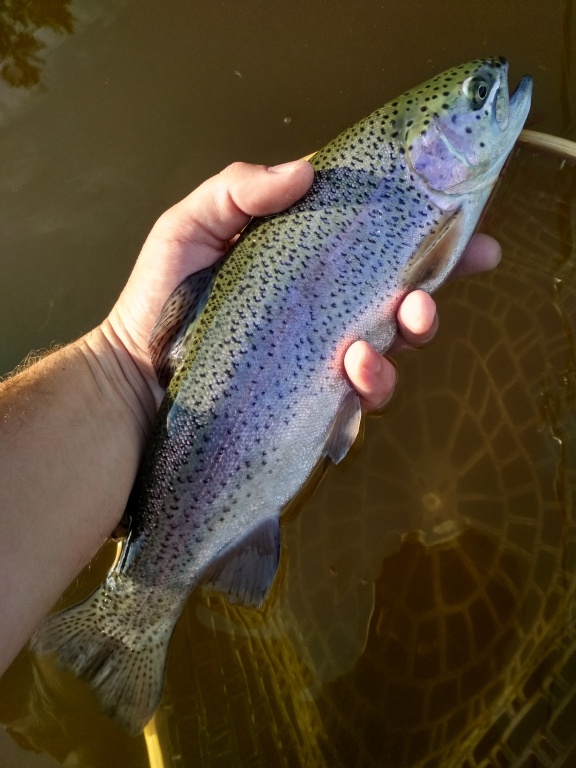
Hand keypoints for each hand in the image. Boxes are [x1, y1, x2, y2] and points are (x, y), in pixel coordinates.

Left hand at [104, 161, 500, 419]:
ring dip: (400, 348)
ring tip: (374, 345)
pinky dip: (368, 387)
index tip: (473, 233)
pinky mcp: (312, 403)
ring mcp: (320, 361)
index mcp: (308, 264)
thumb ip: (238, 190)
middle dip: (429, 301)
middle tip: (423, 302)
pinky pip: (358, 400)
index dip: (431, 240)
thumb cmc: (161, 298)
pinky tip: (352, 373)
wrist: (133, 377)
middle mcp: (324, 312)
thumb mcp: (191, 226)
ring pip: (389, 355)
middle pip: (399, 304)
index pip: (379, 247)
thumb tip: (305, 169)